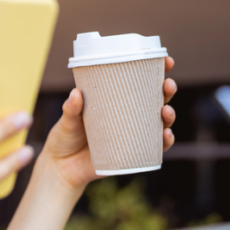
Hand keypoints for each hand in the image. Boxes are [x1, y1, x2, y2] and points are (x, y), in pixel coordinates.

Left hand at [40, 57, 177, 191]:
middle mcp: (127, 117)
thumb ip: (70, 109)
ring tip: (165, 112)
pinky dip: (163, 143)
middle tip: (167, 85)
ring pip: (158, 123)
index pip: (139, 83)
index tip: (166, 60)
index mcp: (115, 102)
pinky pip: (153, 149)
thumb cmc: (64, 138)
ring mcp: (131, 136)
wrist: (60, 168)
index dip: (156, 71)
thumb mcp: (67, 121)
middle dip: (167, 91)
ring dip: (169, 116)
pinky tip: (166, 136)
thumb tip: (76, 93)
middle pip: (155, 100)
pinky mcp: (131, 155)